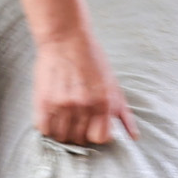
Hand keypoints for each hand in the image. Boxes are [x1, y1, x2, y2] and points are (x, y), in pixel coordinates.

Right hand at [34, 29, 134, 147]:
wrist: (65, 38)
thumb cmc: (91, 59)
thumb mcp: (113, 84)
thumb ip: (123, 113)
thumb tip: (133, 136)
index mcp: (103, 103)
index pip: (100, 138)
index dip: (96, 135)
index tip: (92, 129)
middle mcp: (83, 106)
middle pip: (79, 139)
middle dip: (79, 134)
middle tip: (76, 121)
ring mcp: (62, 105)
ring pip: (61, 136)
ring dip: (62, 131)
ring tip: (63, 119)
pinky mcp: (43, 101)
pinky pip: (44, 128)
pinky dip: (46, 126)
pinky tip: (51, 115)